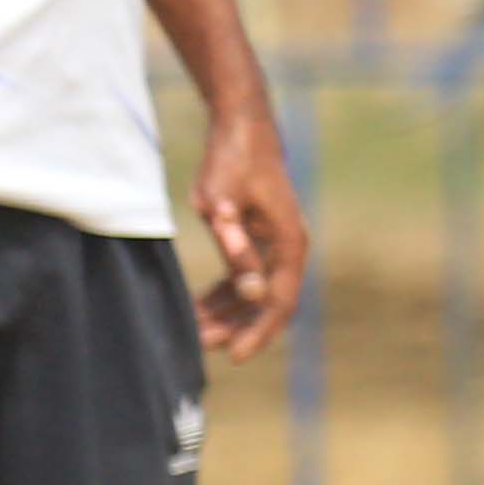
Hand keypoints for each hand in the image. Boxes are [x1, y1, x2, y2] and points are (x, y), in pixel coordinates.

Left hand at [192, 97, 305, 361]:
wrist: (241, 129)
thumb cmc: (232, 161)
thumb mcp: (224, 203)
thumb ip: (236, 246)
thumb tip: (251, 291)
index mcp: (288, 245)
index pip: (278, 302)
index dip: (256, 332)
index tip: (233, 355)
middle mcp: (287, 250)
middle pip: (267, 304)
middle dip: (236, 328)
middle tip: (201, 345)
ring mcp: (273, 246)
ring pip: (254, 294)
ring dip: (227, 314)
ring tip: (194, 331)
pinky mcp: (256, 240)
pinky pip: (243, 277)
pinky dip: (223, 295)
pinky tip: (198, 306)